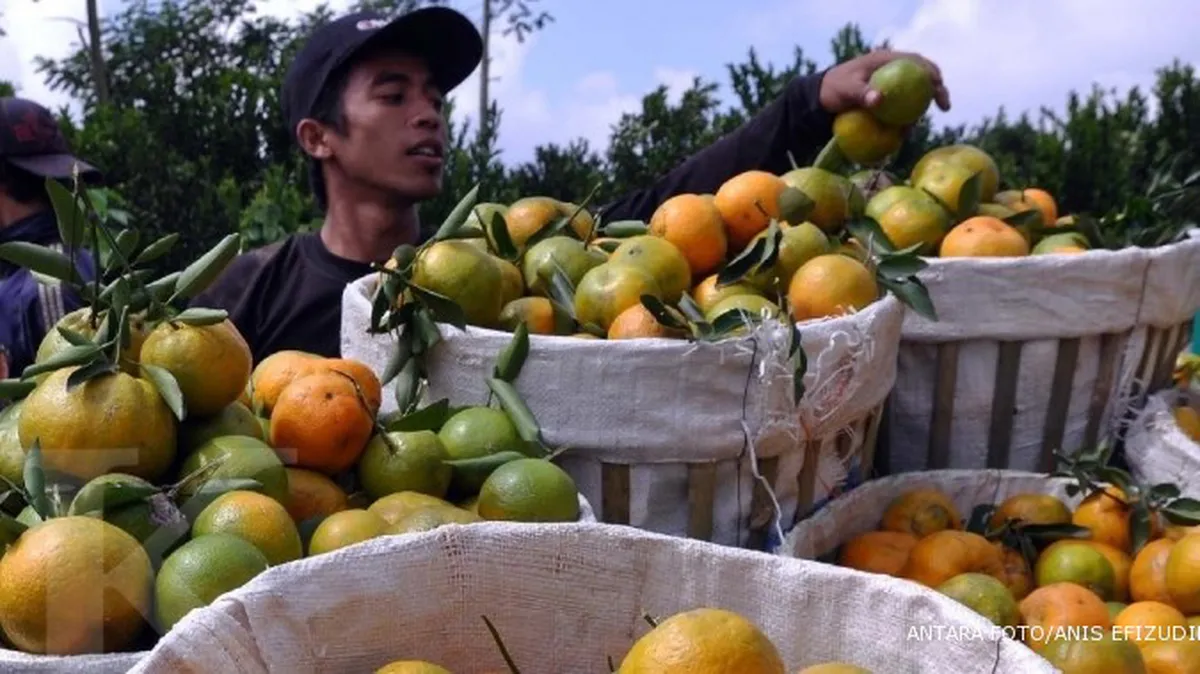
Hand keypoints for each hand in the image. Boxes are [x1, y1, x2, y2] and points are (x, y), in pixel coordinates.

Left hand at [819, 49, 950, 115]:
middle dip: (937, 91)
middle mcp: (892, 71)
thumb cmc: (832, 89)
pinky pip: (901, 109)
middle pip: (922, 78)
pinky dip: (905, 119)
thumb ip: (861, 94)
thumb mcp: (846, 90)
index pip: (916, 61)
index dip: (933, 72)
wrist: (819, 98)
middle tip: (945, 106)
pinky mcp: (885, 101)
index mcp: (886, 60)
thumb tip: (878, 99)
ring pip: (914, 95)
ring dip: (919, 109)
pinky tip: (903, 134)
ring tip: (912, 128)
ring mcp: (890, 87)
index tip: (939, 86)